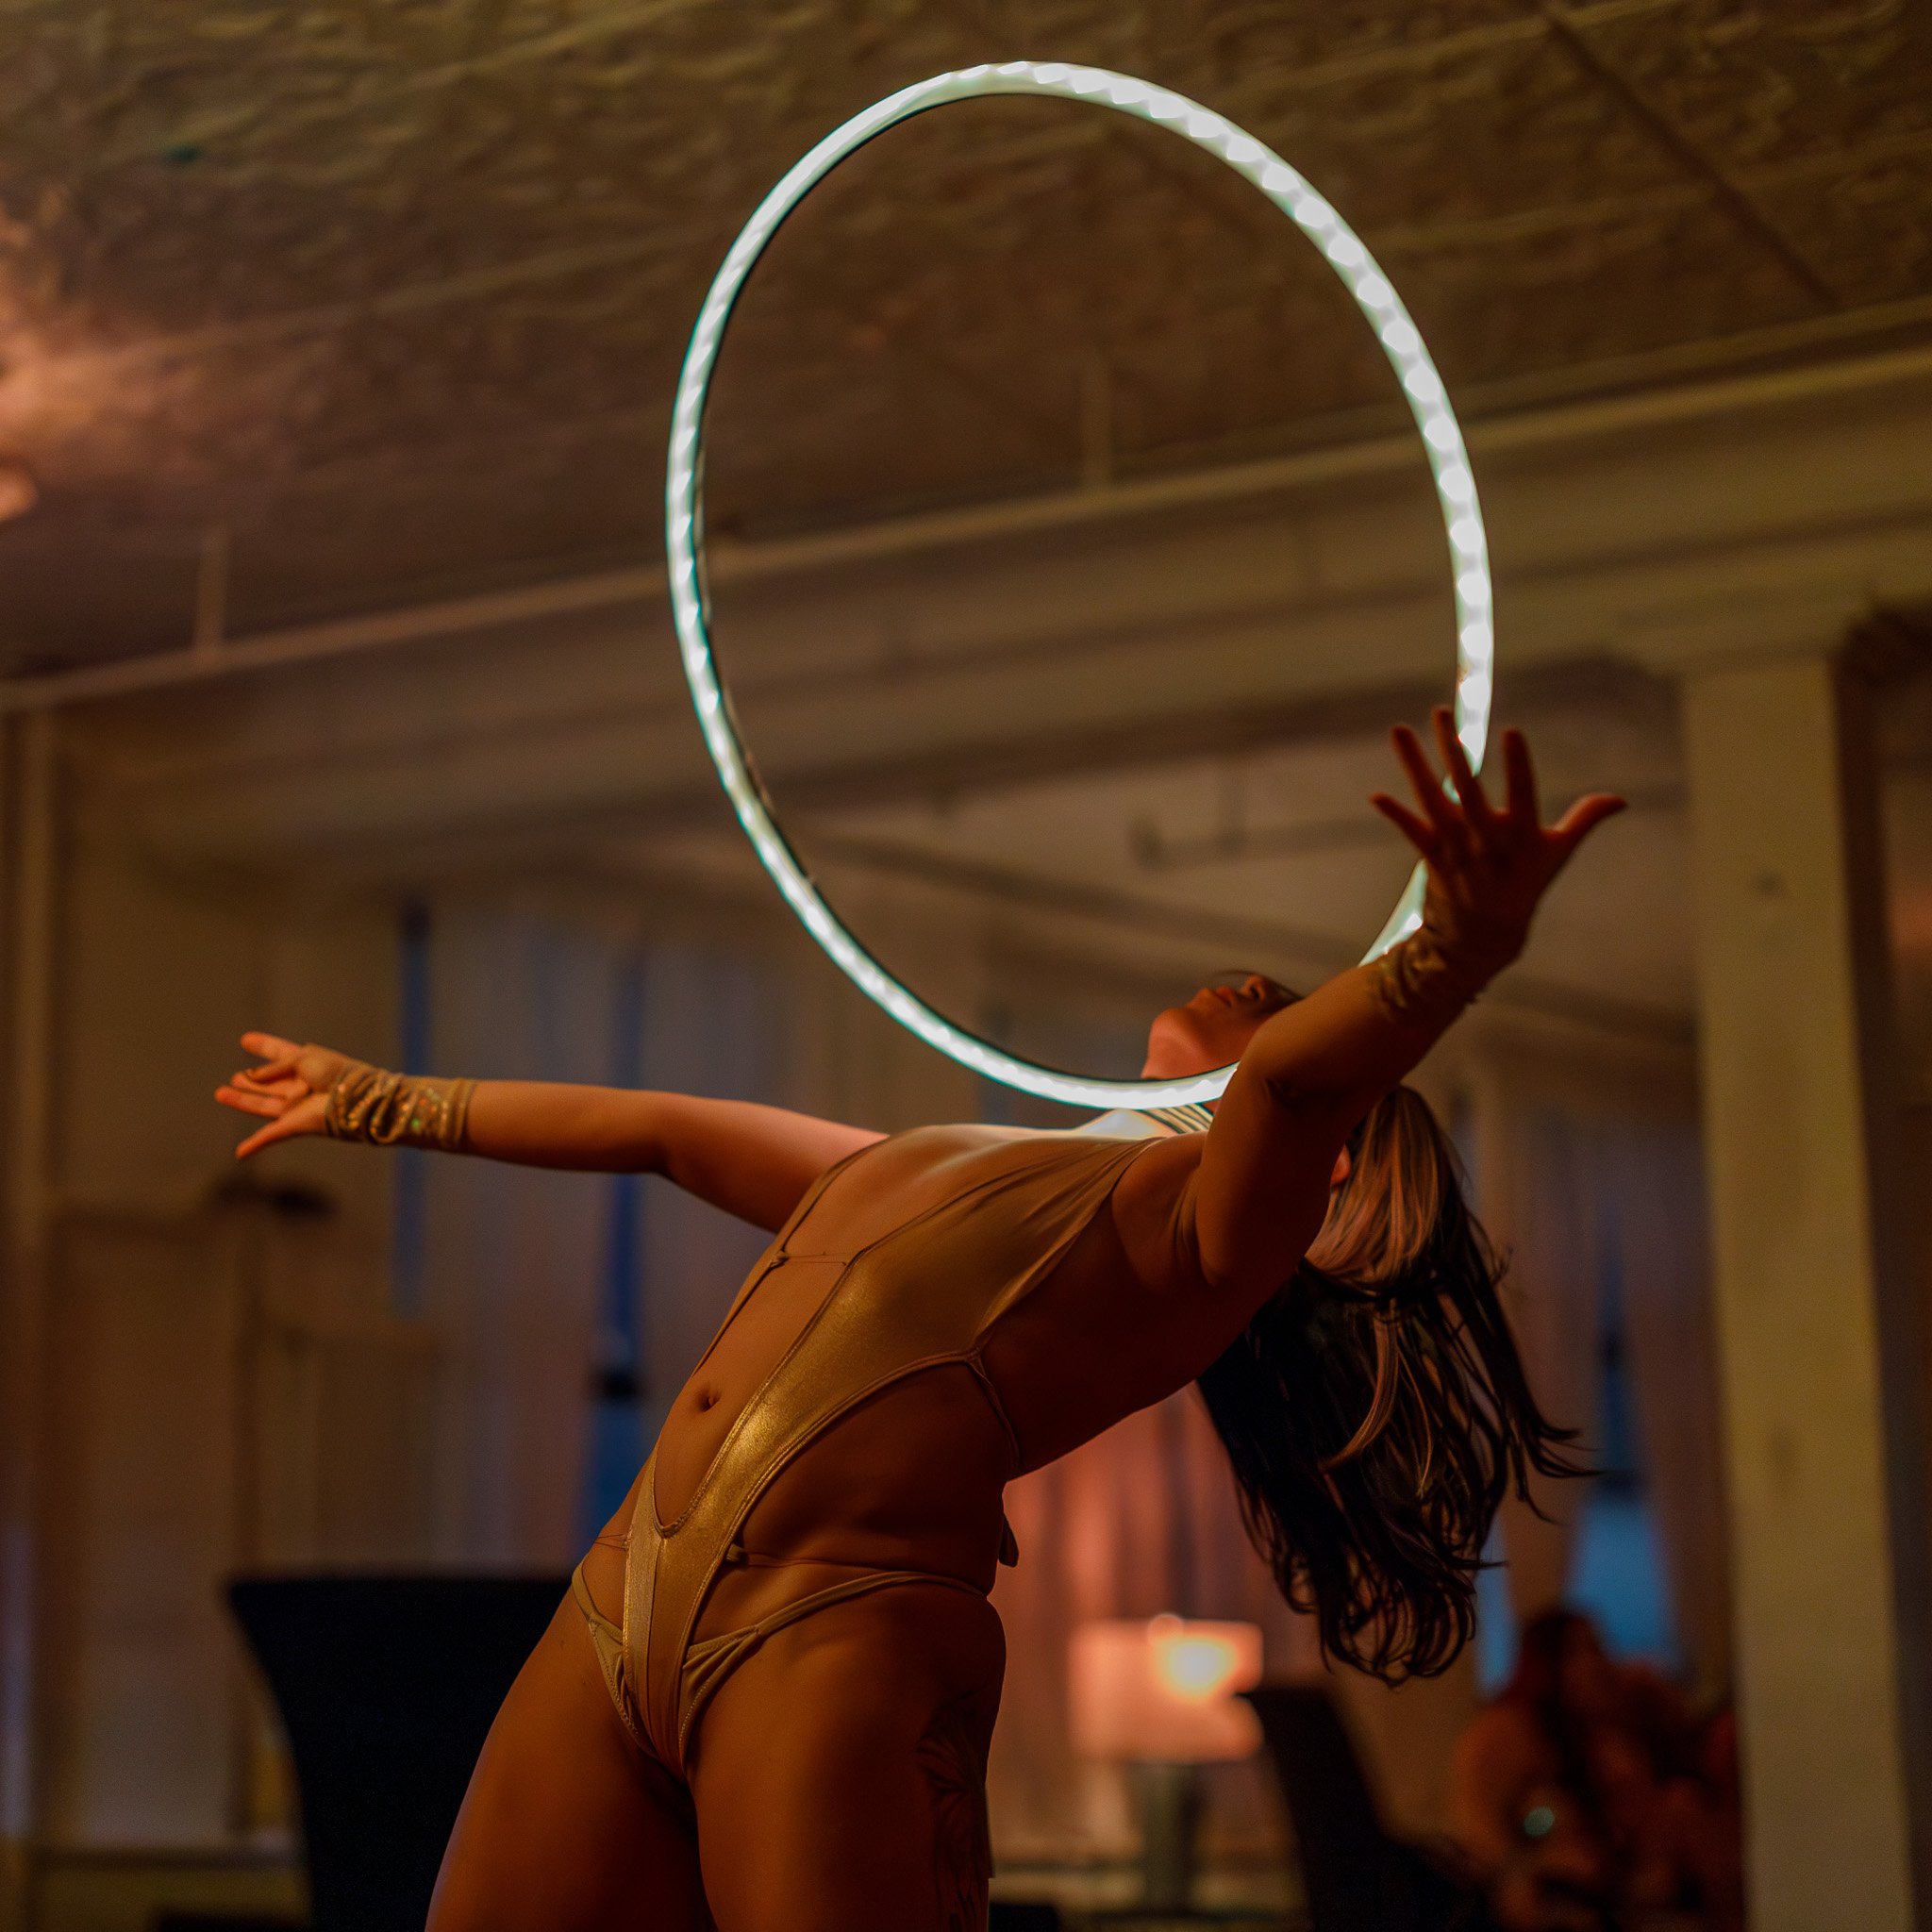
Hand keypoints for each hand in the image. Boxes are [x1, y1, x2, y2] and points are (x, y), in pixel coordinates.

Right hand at [215, 1032, 352, 1158]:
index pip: (280, 1053)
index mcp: (307, 1065)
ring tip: (221, 1093)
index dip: (264, 1046)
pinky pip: (270, 1137)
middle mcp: (300, 1085)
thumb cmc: (335, 1073)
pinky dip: (255, 1145)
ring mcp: (296, 1106)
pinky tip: (240, 1153)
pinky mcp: (294, 1126)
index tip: (246, 1039)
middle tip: (234, 1077)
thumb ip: (275, 1066)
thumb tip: (251, 1077)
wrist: (351, 1096)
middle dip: (251, 1081)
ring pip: (263, 1105)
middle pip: (270, 1084)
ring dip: (242, 1101)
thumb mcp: (303, 1058)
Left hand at [1369, 708, 1624, 968]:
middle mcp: (1485, 840)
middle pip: (1468, 790)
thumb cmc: (1525, 884)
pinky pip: (1410, 830)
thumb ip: (1585, 819)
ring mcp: (1455, 847)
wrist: (1484, 933)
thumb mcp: (1558, 853)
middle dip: (1454, 752)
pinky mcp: (1433, 855)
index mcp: (1521, 836)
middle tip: (1441, 713)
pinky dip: (1394, 813)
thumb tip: (1621, 799)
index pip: (1523, 793)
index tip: (1512, 731)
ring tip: (1398, 730)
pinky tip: (1375, 795)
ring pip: (1431, 800)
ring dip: (1414, 764)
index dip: (1518, 765)